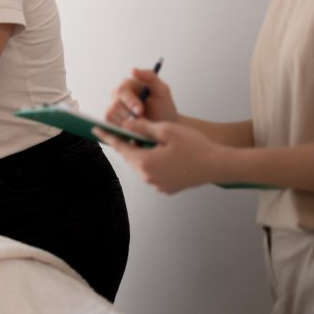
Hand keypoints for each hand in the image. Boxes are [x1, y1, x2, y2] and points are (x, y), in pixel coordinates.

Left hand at [93, 118, 222, 193]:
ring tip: (148, 141)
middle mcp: (148, 177)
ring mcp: (157, 185)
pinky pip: (154, 173)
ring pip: (143, 165)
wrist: (218, 165)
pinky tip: (164, 155)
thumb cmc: (195, 146)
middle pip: (131, 156)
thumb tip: (125, 124)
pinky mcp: (167, 188)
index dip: (107, 135)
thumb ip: (142, 127)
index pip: (120, 146)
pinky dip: (154, 163)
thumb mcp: (166, 131)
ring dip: (143, 153)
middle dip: (128, 143)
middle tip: (122, 130)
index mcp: (145, 162)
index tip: (95, 128)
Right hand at [105, 66, 177, 124]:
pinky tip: (133, 129)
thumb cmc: (163, 108)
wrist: (163, 126)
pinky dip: (121, 128)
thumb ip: (150, 76)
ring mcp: (112, 107)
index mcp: (127, 84)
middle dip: (129, 115)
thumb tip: (133, 70)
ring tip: (140, 125)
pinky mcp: (110, 120)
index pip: (122, 91)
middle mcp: (117, 95)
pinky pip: (110, 125)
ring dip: (126, 123)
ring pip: (110, 115)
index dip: (130, 102)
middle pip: (115, 104)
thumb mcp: (162, 90)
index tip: (140, 111)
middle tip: (142, 121)